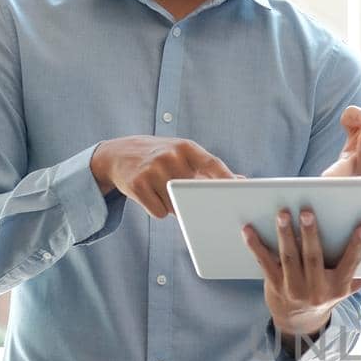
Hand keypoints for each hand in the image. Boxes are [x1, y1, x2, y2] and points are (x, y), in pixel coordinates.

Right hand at [90, 135, 234, 218]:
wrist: (118, 154)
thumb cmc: (160, 157)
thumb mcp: (184, 154)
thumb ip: (210, 168)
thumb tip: (242, 180)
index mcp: (186, 148)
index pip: (212, 164)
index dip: (227, 179)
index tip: (239, 191)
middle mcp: (170, 156)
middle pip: (194, 193)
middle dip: (193, 201)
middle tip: (187, 197)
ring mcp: (152, 170)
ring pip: (175, 206)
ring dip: (172, 206)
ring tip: (160, 189)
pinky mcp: (137, 185)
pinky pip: (158, 212)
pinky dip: (156, 209)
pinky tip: (149, 194)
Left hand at [244, 208, 360, 342]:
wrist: (298, 324)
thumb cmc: (323, 298)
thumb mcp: (344, 291)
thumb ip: (357, 277)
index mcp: (337, 287)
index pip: (350, 263)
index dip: (357, 246)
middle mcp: (316, 289)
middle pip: (313, 258)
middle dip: (310, 234)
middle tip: (307, 212)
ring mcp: (294, 289)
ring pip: (289, 258)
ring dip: (285, 235)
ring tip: (283, 215)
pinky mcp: (275, 286)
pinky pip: (265, 262)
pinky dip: (256, 245)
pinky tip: (249, 230)